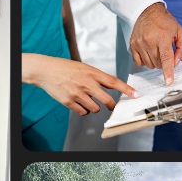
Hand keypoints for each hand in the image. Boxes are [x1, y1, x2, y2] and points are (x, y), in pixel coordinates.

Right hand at [22, 54, 137, 114]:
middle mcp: (86, 83)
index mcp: (92, 72)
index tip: (135, 95)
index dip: (126, 89)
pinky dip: (84, 110)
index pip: (113, 81)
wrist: (46, 70)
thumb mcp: (84, 68)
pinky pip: (83, 112)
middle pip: (107, 100)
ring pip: (95, 109)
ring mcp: (77, 93)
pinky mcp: (69, 102)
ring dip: (94, 107)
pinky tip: (79, 103)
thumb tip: (109, 89)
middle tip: (112, 106)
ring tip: (86, 99)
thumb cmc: (66, 68)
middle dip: (111, 106)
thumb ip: (97, 78)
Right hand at [129, 2, 181, 85]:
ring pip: (149, 65)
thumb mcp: (180, 31)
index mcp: (163, 36)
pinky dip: (145, 61)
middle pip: (158, 63)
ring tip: (157, 51)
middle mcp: (150, 40)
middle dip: (164, 62)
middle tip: (165, 52)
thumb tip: (176, 63)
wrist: (148, 11)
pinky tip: (148, 52)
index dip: (168, 71)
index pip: (166, 57)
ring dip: (155, 62)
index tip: (168, 82)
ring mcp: (139, 43)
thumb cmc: (165, 22)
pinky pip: (139, 62)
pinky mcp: (132, 45)